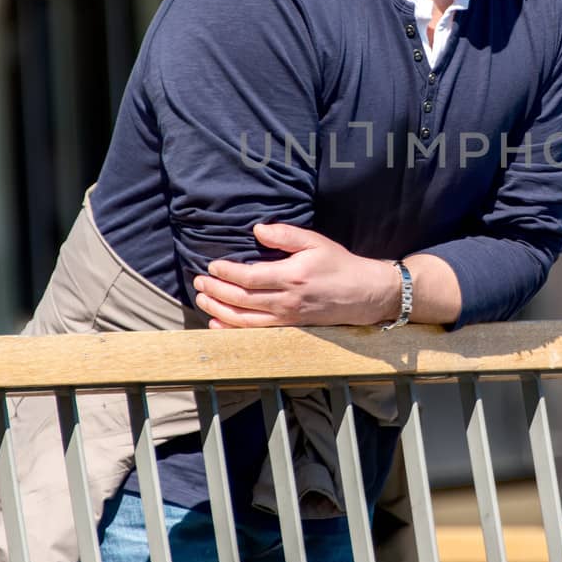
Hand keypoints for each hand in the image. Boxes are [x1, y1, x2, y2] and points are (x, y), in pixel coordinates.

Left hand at [192, 223, 400, 328]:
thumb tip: (257, 230)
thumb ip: (285, 235)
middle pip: (240, 299)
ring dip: (218, 309)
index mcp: (291, 276)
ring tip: (202, 299)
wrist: (363, 294)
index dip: (226, 272)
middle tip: (198, 282)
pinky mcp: (288, 327)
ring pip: (243, 319)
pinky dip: (232, 328)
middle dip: (215, 290)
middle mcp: (286, 300)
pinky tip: (217, 322)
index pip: (249, 277)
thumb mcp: (315, 242)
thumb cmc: (338, 265)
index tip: (212, 266)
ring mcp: (286, 317)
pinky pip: (254, 331)